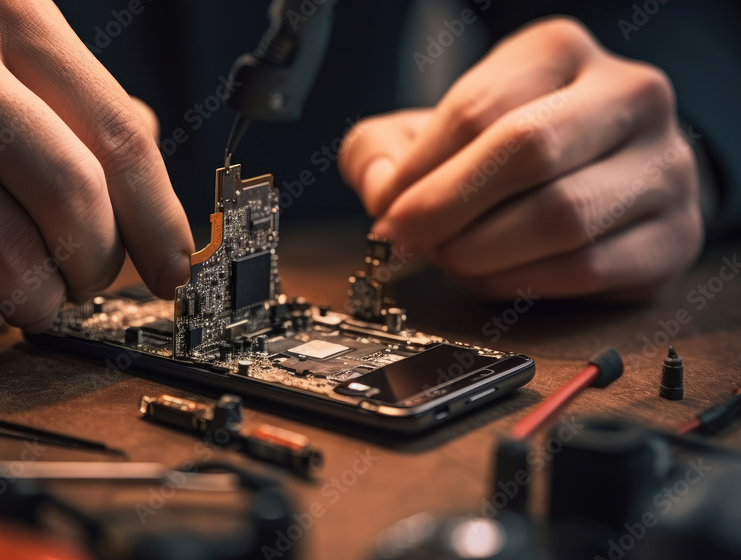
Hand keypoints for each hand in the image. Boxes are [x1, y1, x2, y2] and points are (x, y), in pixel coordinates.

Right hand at [0, 0, 191, 330]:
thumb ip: (77, 115)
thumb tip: (157, 209)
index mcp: (1, 13)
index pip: (117, 132)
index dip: (160, 218)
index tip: (176, 268)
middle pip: (72, 196)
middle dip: (96, 265)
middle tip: (86, 279)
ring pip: (9, 257)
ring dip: (36, 298)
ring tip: (28, 288)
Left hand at [339, 17, 702, 298]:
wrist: (604, 173)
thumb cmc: (508, 147)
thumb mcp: (436, 128)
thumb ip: (383, 148)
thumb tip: (378, 191)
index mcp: (560, 52)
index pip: (478, 110)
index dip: (418, 171)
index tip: (386, 209)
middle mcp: (628, 96)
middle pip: (528, 151)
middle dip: (448, 208)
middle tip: (407, 239)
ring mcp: (663, 166)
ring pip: (562, 217)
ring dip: (481, 252)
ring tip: (447, 258)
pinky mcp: (674, 235)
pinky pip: (587, 268)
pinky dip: (519, 282)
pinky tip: (488, 276)